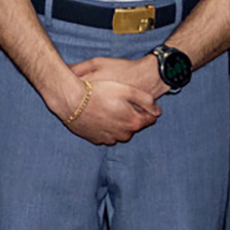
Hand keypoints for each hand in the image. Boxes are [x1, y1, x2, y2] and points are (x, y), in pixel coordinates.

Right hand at [47, 55, 165, 144]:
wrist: (71, 100)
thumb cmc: (99, 91)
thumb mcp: (127, 90)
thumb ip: (146, 101)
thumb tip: (158, 111)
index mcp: (133, 122)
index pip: (149, 120)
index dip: (148, 111)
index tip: (143, 104)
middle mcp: (122, 135)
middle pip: (134, 127)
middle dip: (132, 117)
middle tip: (123, 104)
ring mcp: (108, 139)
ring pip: (120, 132)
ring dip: (119, 123)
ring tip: (110, 108)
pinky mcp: (95, 139)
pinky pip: (107, 135)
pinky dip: (107, 128)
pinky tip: (100, 115)